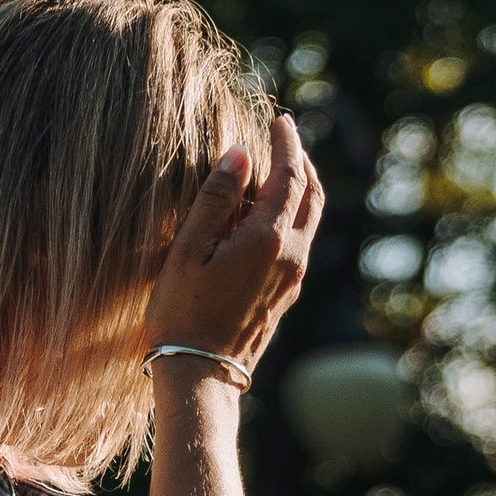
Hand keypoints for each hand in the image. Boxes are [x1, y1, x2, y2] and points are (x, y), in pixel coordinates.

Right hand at [144, 114, 323, 380]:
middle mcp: (291, 257)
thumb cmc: (184, 311)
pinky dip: (294, 215)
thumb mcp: (190, 247)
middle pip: (312, 196)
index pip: (290, 176)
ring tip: (282, 168)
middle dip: (302, 162)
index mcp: (269, 239)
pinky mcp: (285, 296)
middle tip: (286, 138)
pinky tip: (272, 212)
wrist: (201, 376)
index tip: (281, 120)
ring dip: (301, 188)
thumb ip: (216, 197)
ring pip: (311, 221)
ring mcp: (291, 279)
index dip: (287, 144)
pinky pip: (300, 243)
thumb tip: (241, 154)